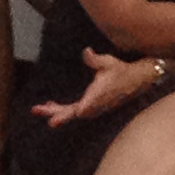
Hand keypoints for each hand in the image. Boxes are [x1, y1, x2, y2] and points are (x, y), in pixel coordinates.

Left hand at [29, 48, 156, 124]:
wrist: (137, 80)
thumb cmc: (121, 70)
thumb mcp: (108, 63)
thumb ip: (95, 59)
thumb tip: (86, 52)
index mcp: (97, 96)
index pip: (80, 108)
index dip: (67, 115)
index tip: (53, 122)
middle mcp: (94, 105)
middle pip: (71, 113)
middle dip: (55, 112)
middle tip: (37, 110)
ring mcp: (94, 107)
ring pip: (71, 113)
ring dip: (56, 110)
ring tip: (39, 108)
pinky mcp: (93, 106)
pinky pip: (75, 110)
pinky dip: (63, 109)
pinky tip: (52, 105)